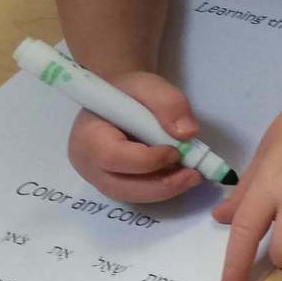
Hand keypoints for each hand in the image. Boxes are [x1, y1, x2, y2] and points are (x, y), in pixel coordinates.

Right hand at [67, 71, 204, 203]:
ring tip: (192, 176)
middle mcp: (88, 162)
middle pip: (120, 186)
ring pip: (131, 195)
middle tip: (194, 175)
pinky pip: (137, 194)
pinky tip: (180, 176)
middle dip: (160, 185)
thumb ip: (168, 103)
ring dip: (165, 189)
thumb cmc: (130, 91)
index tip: (176, 151)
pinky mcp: (115, 184)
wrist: (121, 98)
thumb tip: (186, 133)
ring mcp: (99, 177)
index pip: (113, 157)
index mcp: (88, 135)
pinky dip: (161, 189)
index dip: (147, 160)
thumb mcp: (150, 85)